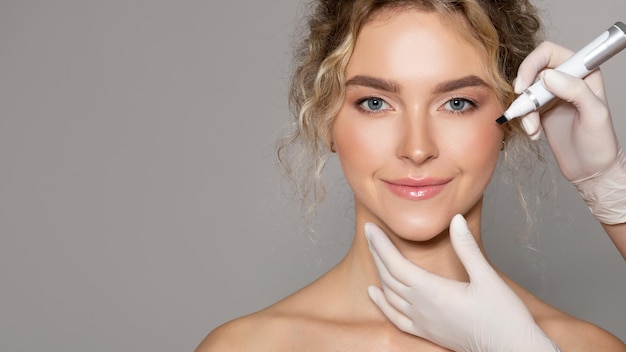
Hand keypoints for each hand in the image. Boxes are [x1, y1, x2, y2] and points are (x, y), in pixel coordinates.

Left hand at [365, 214, 558, 351]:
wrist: (511, 350)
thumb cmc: (503, 316)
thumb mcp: (487, 277)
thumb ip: (467, 248)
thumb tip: (456, 220)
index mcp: (433, 291)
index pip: (396, 263)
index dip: (381, 244)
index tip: (371, 228)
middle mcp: (422, 307)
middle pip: (389, 276)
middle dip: (377, 252)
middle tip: (369, 232)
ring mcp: (422, 322)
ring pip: (390, 294)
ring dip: (379, 272)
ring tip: (373, 252)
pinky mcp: (426, 333)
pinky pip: (395, 318)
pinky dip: (382, 304)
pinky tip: (374, 293)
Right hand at [515, 41, 618, 181]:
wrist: (591, 170)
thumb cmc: (600, 144)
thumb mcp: (595, 114)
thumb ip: (575, 91)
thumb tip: (547, 76)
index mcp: (584, 72)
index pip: (550, 53)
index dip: (533, 64)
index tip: (524, 85)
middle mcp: (566, 80)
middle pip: (532, 70)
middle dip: (524, 91)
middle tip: (523, 109)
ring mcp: (552, 95)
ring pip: (525, 91)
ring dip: (524, 111)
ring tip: (532, 129)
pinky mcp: (541, 111)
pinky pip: (523, 108)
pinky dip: (523, 121)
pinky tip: (534, 134)